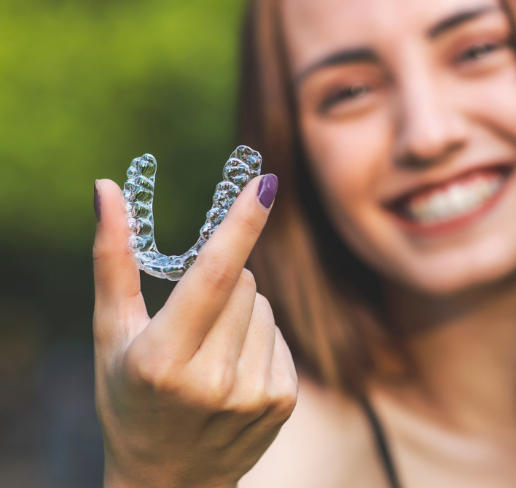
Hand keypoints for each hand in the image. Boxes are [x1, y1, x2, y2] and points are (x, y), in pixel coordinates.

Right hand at [92, 175, 296, 487]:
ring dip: (242, 313)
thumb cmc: (129, 397)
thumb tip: (107, 189)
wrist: (167, 480)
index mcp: (163, 359)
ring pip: (264, 306)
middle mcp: (212, 380)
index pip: (212, 275)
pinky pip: (280, 335)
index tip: (265, 183)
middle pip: (243, 282)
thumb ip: (113, 260)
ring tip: (210, 354)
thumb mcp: (110, 335)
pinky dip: (259, 341)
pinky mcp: (282, 402)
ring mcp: (253, 394)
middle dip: (222, 281)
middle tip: (193, 320)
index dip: (241, 224)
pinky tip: (234, 372)